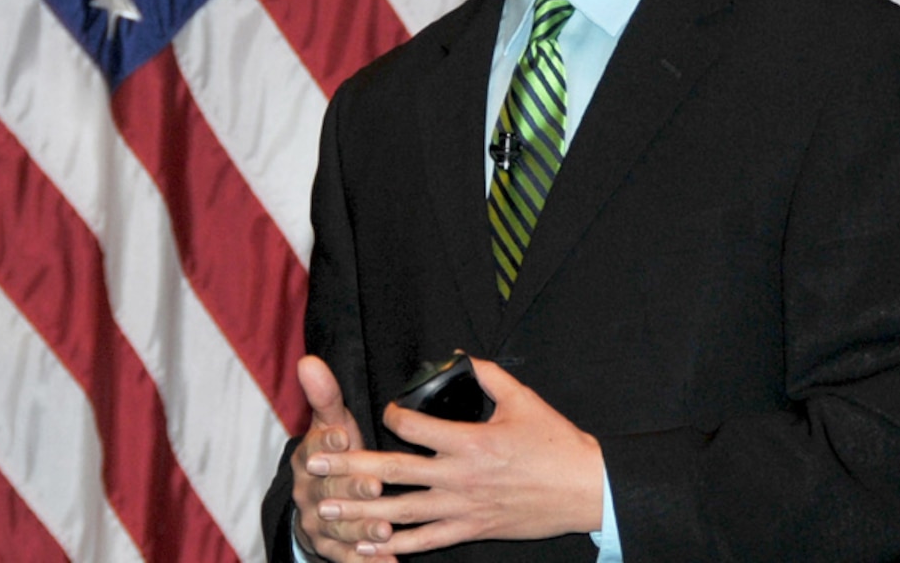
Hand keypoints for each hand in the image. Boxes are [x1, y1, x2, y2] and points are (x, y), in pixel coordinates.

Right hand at [290, 356, 396, 561]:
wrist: (318, 499)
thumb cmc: (334, 453)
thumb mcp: (330, 423)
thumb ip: (325, 395)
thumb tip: (309, 361)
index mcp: (307, 458)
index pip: (314, 449)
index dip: (328, 443)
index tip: (343, 435)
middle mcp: (308, 493)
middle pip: (327, 492)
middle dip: (350, 489)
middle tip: (374, 486)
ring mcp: (317, 523)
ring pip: (337, 528)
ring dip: (360, 530)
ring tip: (384, 531)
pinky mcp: (330, 548)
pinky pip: (347, 557)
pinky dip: (366, 561)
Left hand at [311, 358, 604, 556]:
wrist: (585, 489)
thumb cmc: (555, 442)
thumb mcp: (522, 398)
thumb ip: (487, 375)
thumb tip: (461, 356)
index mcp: (469, 440)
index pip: (413, 426)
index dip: (392, 415)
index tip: (385, 412)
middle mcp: (459, 476)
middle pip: (393, 471)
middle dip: (349, 465)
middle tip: (315, 461)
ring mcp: (463, 508)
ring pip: (400, 512)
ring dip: (359, 510)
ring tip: (325, 508)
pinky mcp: (472, 529)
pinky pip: (426, 541)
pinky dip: (394, 546)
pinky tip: (367, 545)